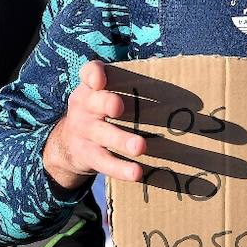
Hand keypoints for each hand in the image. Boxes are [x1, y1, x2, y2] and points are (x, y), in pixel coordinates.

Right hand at [41, 61, 145, 190]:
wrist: (66, 144)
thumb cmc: (98, 112)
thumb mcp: (101, 95)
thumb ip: (126, 86)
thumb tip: (180, 93)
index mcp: (91, 88)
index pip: (88, 73)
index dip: (93, 74)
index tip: (100, 80)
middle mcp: (84, 107)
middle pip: (95, 102)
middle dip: (107, 103)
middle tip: (119, 106)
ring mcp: (84, 131)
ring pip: (102, 134)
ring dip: (121, 140)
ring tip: (140, 147)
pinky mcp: (87, 155)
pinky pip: (104, 162)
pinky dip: (120, 168)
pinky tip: (136, 172)